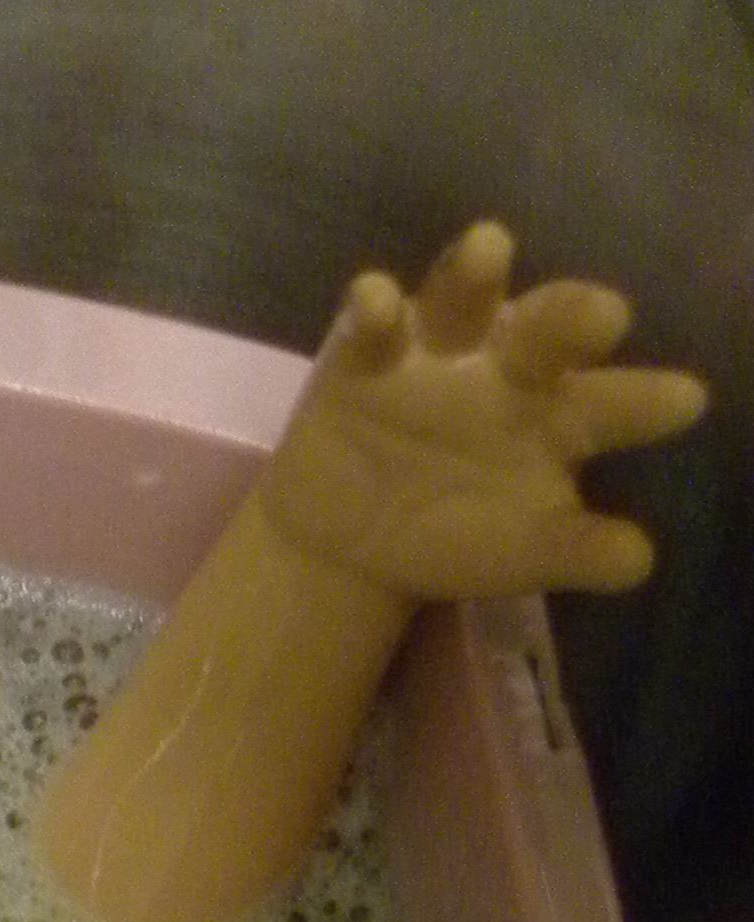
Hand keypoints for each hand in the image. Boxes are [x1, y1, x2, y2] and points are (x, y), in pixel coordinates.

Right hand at [263, 220, 707, 601]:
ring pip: (465, 294)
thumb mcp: (517, 551)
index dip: (647, 401)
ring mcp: (438, 345)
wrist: (349, 543)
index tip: (684, 404)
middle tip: (608, 318)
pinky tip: (377, 306)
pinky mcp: (365, 348)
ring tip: (489, 248)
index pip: (613, 403)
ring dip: (474, 271)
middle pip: (554, 325)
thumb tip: (639, 562)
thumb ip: (575, 553)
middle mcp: (511, 362)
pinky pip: (370, 319)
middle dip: (577, 315)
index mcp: (561, 412)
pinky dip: (372, 307)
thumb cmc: (451, 532)